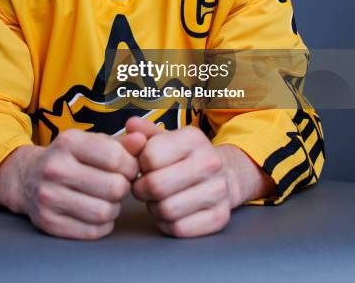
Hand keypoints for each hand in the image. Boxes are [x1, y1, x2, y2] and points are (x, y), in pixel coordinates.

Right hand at [0, 129, 145, 239]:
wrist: (27, 177)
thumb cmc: (69, 157)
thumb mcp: (91, 141)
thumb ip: (120, 143)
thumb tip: (141, 140)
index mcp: (68, 142)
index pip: (116, 157)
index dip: (131, 165)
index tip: (128, 168)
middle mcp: (55, 168)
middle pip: (114, 187)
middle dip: (123, 187)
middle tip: (119, 184)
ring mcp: (49, 197)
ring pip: (105, 212)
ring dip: (115, 207)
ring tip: (109, 199)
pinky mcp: (48, 222)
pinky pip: (92, 231)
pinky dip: (103, 224)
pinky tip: (98, 212)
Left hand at [126, 117, 233, 237]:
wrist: (224, 174)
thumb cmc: (185, 157)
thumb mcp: (166, 138)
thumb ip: (145, 132)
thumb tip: (130, 125)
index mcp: (193, 138)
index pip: (150, 157)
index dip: (139, 165)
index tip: (143, 167)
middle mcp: (210, 162)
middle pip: (156, 186)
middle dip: (142, 190)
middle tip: (143, 187)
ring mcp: (218, 191)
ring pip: (167, 210)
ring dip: (154, 208)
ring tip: (157, 199)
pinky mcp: (220, 217)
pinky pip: (179, 229)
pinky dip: (167, 224)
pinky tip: (170, 213)